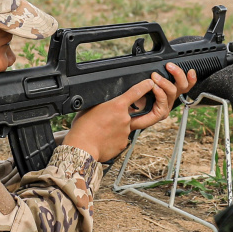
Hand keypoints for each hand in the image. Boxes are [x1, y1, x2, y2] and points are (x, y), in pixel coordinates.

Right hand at [63, 63, 195, 163]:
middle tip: (131, 108)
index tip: (150, 83)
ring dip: (117, 126)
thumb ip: (103, 103)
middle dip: (137, 108)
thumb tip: (107, 102)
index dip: (145, 86)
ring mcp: (126, 132)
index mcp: (116, 106)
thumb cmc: (82, 128)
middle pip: (134, 111)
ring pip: (126, 126)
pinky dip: (115, 137)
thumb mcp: (90, 107)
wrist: (82, 148)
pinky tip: (104, 138)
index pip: (135, 92)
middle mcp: (125, 118)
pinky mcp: (123, 143)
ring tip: (102, 129)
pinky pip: (122, 137)